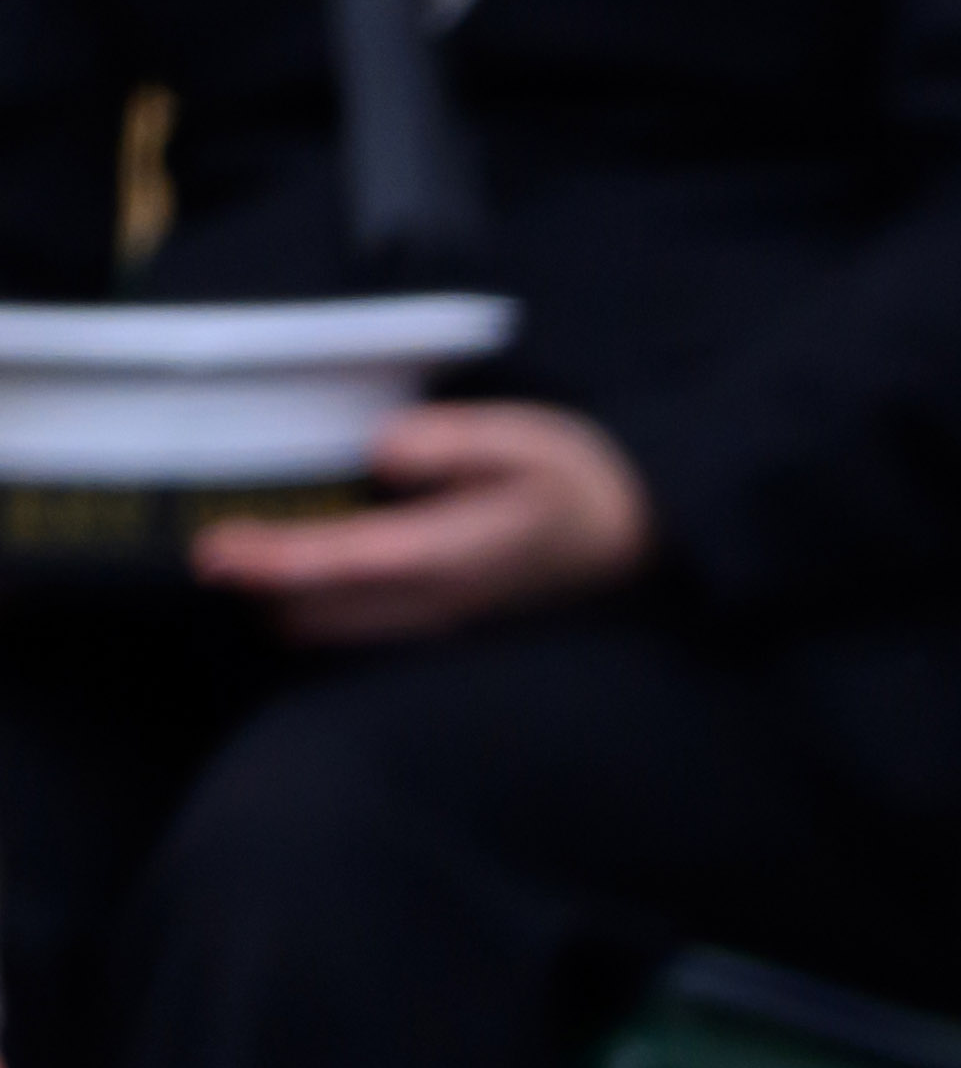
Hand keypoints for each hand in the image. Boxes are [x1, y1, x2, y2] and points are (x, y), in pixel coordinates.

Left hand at [195, 404, 653, 642]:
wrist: (636, 536)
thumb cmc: (579, 479)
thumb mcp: (527, 437)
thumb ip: (455, 441)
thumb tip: (381, 448)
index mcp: (458, 551)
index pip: (352, 561)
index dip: (279, 559)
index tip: (217, 552)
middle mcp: (442, 600)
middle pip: (329, 611)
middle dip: (268, 588)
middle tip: (217, 551)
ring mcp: (442, 620)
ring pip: (341, 630)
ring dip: (288, 603)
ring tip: (246, 564)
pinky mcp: (442, 623)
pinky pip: (362, 630)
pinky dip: (318, 609)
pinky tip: (297, 583)